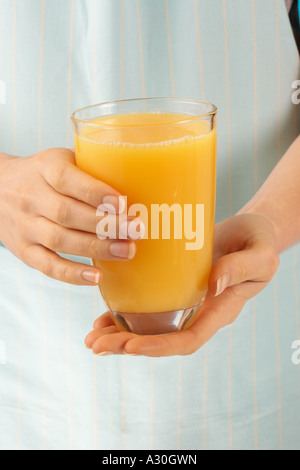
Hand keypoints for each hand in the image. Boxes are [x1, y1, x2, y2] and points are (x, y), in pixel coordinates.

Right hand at [0, 149, 137, 284]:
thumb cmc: (43, 175)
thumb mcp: (62, 160)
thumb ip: (90, 170)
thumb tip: (139, 184)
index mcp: (44, 168)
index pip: (66, 179)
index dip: (95, 192)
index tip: (123, 203)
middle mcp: (31, 197)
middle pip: (67, 213)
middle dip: (105, 225)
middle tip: (136, 231)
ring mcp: (25, 226)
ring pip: (60, 240)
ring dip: (96, 248)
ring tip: (126, 251)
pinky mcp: (24, 250)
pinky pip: (47, 265)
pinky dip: (72, 274)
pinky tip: (96, 276)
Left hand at [85, 214, 279, 356]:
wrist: (249, 233)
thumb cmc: (257, 241)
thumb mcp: (259, 253)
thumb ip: (241, 268)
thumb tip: (212, 286)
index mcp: (220, 310)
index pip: (188, 339)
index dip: (159, 346)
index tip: (130, 346)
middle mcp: (199, 312)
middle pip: (161, 339)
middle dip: (127, 346)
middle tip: (95, 345)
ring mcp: (184, 303)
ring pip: (149, 327)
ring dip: (119, 335)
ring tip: (91, 339)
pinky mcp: (172, 288)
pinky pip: (146, 307)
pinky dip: (122, 314)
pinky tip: (101, 316)